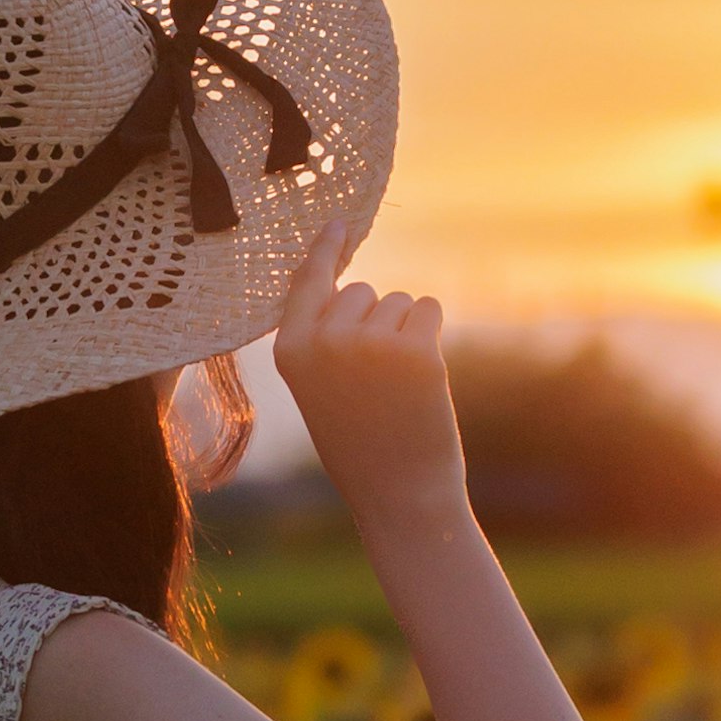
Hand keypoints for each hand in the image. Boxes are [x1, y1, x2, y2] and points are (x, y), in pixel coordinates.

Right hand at [273, 227, 469, 536]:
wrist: (400, 497)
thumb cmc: (361, 445)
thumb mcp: (321, 390)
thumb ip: (325, 341)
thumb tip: (357, 288)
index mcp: (290, 352)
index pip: (307, 284)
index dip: (324, 252)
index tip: (337, 223)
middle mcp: (325, 341)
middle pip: (361, 291)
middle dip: (376, 320)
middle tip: (376, 380)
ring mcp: (369, 343)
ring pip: (398, 301)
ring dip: (406, 333)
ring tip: (397, 388)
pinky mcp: (415, 349)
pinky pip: (428, 309)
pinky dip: (431, 335)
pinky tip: (423, 378)